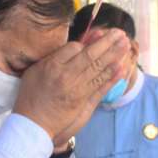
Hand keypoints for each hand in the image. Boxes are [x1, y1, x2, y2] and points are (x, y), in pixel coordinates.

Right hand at [13, 30, 129, 145]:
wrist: (32, 124)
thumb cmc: (31, 96)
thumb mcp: (34, 71)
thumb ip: (53, 58)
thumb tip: (74, 47)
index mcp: (52, 65)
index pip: (75, 47)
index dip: (88, 41)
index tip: (98, 35)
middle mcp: (66, 76)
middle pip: (91, 55)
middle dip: (108, 43)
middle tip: (121, 33)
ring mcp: (76, 89)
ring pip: (99, 69)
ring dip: (114, 56)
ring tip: (126, 44)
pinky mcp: (83, 102)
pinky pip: (100, 87)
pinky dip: (112, 77)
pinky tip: (121, 67)